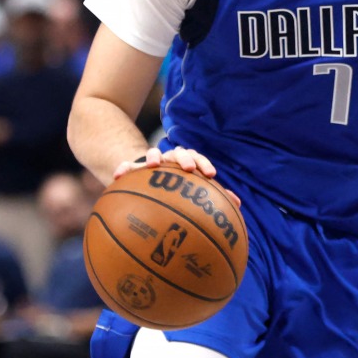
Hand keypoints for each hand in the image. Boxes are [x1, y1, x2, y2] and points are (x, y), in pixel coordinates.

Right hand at [114, 146, 240, 207]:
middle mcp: (170, 158)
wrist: (147, 179)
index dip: (204, 164)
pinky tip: (118, 176)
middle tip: (187, 169)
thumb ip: (213, 195)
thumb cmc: (176, 186)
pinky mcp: (133, 167)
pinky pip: (126, 166)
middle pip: (179, 152)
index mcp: (186, 162)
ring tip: (153, 165)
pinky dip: (123, 169)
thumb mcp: (192, 190)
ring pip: (153, 153)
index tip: (211, 175)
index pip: (198, 158)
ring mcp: (151, 161)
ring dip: (154, 156)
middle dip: (184, 158)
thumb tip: (239, 205)